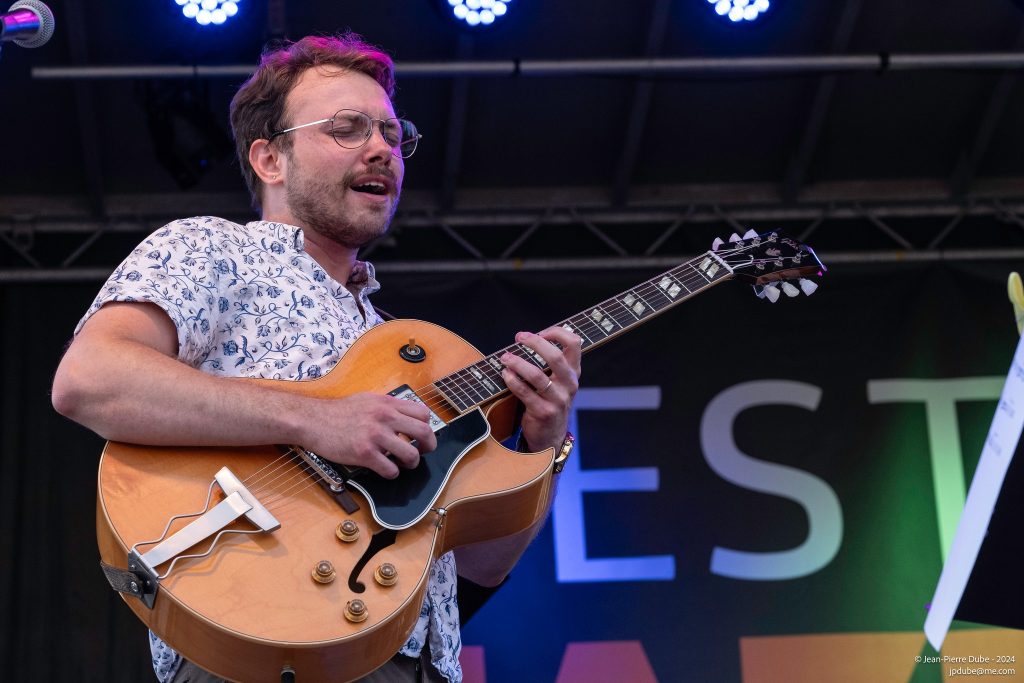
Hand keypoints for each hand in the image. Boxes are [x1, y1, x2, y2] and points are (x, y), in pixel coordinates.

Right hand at [301, 393, 437, 478]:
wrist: (313, 420)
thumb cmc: (337, 411)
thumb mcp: (367, 399)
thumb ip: (387, 406)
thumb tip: (404, 415)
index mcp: (387, 403)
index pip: (423, 413)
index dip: (427, 426)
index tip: (422, 435)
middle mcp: (385, 417)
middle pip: (424, 432)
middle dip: (429, 446)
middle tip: (423, 452)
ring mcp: (375, 436)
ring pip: (411, 454)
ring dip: (411, 462)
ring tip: (403, 463)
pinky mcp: (364, 453)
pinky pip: (390, 469)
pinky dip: (392, 473)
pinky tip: (386, 469)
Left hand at [501, 327, 581, 451]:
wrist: (551, 436)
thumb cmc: (551, 402)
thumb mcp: (559, 382)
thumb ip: (551, 362)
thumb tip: (531, 338)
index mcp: (573, 372)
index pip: (574, 343)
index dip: (557, 332)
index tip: (540, 332)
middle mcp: (569, 384)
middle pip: (555, 356)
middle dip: (535, 342)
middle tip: (519, 337)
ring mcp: (557, 399)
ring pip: (536, 375)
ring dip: (517, 362)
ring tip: (505, 357)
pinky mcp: (543, 411)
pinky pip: (524, 392)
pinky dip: (512, 380)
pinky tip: (505, 374)